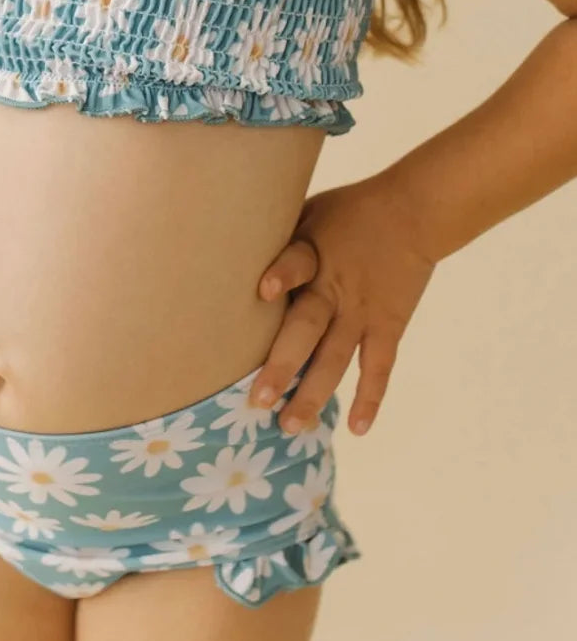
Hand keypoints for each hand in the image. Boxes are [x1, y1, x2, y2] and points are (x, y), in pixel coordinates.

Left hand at [246, 173, 438, 436]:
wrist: (412, 212)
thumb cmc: (348, 212)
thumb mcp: (309, 212)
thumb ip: (280, 238)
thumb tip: (228, 250)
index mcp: (313, 253)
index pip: (296, 262)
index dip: (281, 274)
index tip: (263, 291)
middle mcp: (335, 288)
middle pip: (307, 327)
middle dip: (284, 363)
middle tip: (260, 399)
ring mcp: (363, 311)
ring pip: (336, 358)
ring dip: (314, 393)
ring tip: (290, 426)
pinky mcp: (388, 325)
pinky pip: (379, 366)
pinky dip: (371, 397)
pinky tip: (357, 429)